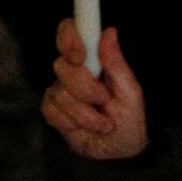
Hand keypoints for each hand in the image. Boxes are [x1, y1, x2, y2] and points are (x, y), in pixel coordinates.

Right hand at [42, 19, 147, 160]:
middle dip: (86, 89)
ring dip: (85, 113)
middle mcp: (74, 68)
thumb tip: (109, 31)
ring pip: (60, 93)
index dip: (68, 38)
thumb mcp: (130, 91)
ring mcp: (60, 88)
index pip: (70, 30)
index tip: (79, 56)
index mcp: (94, 57)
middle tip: (105, 100)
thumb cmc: (129, 116)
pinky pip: (51, 111)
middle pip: (63, 65)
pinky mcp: (52, 109)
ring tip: (103, 122)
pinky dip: (72, 123)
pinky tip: (85, 128)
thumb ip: (116, 63)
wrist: (121, 149)